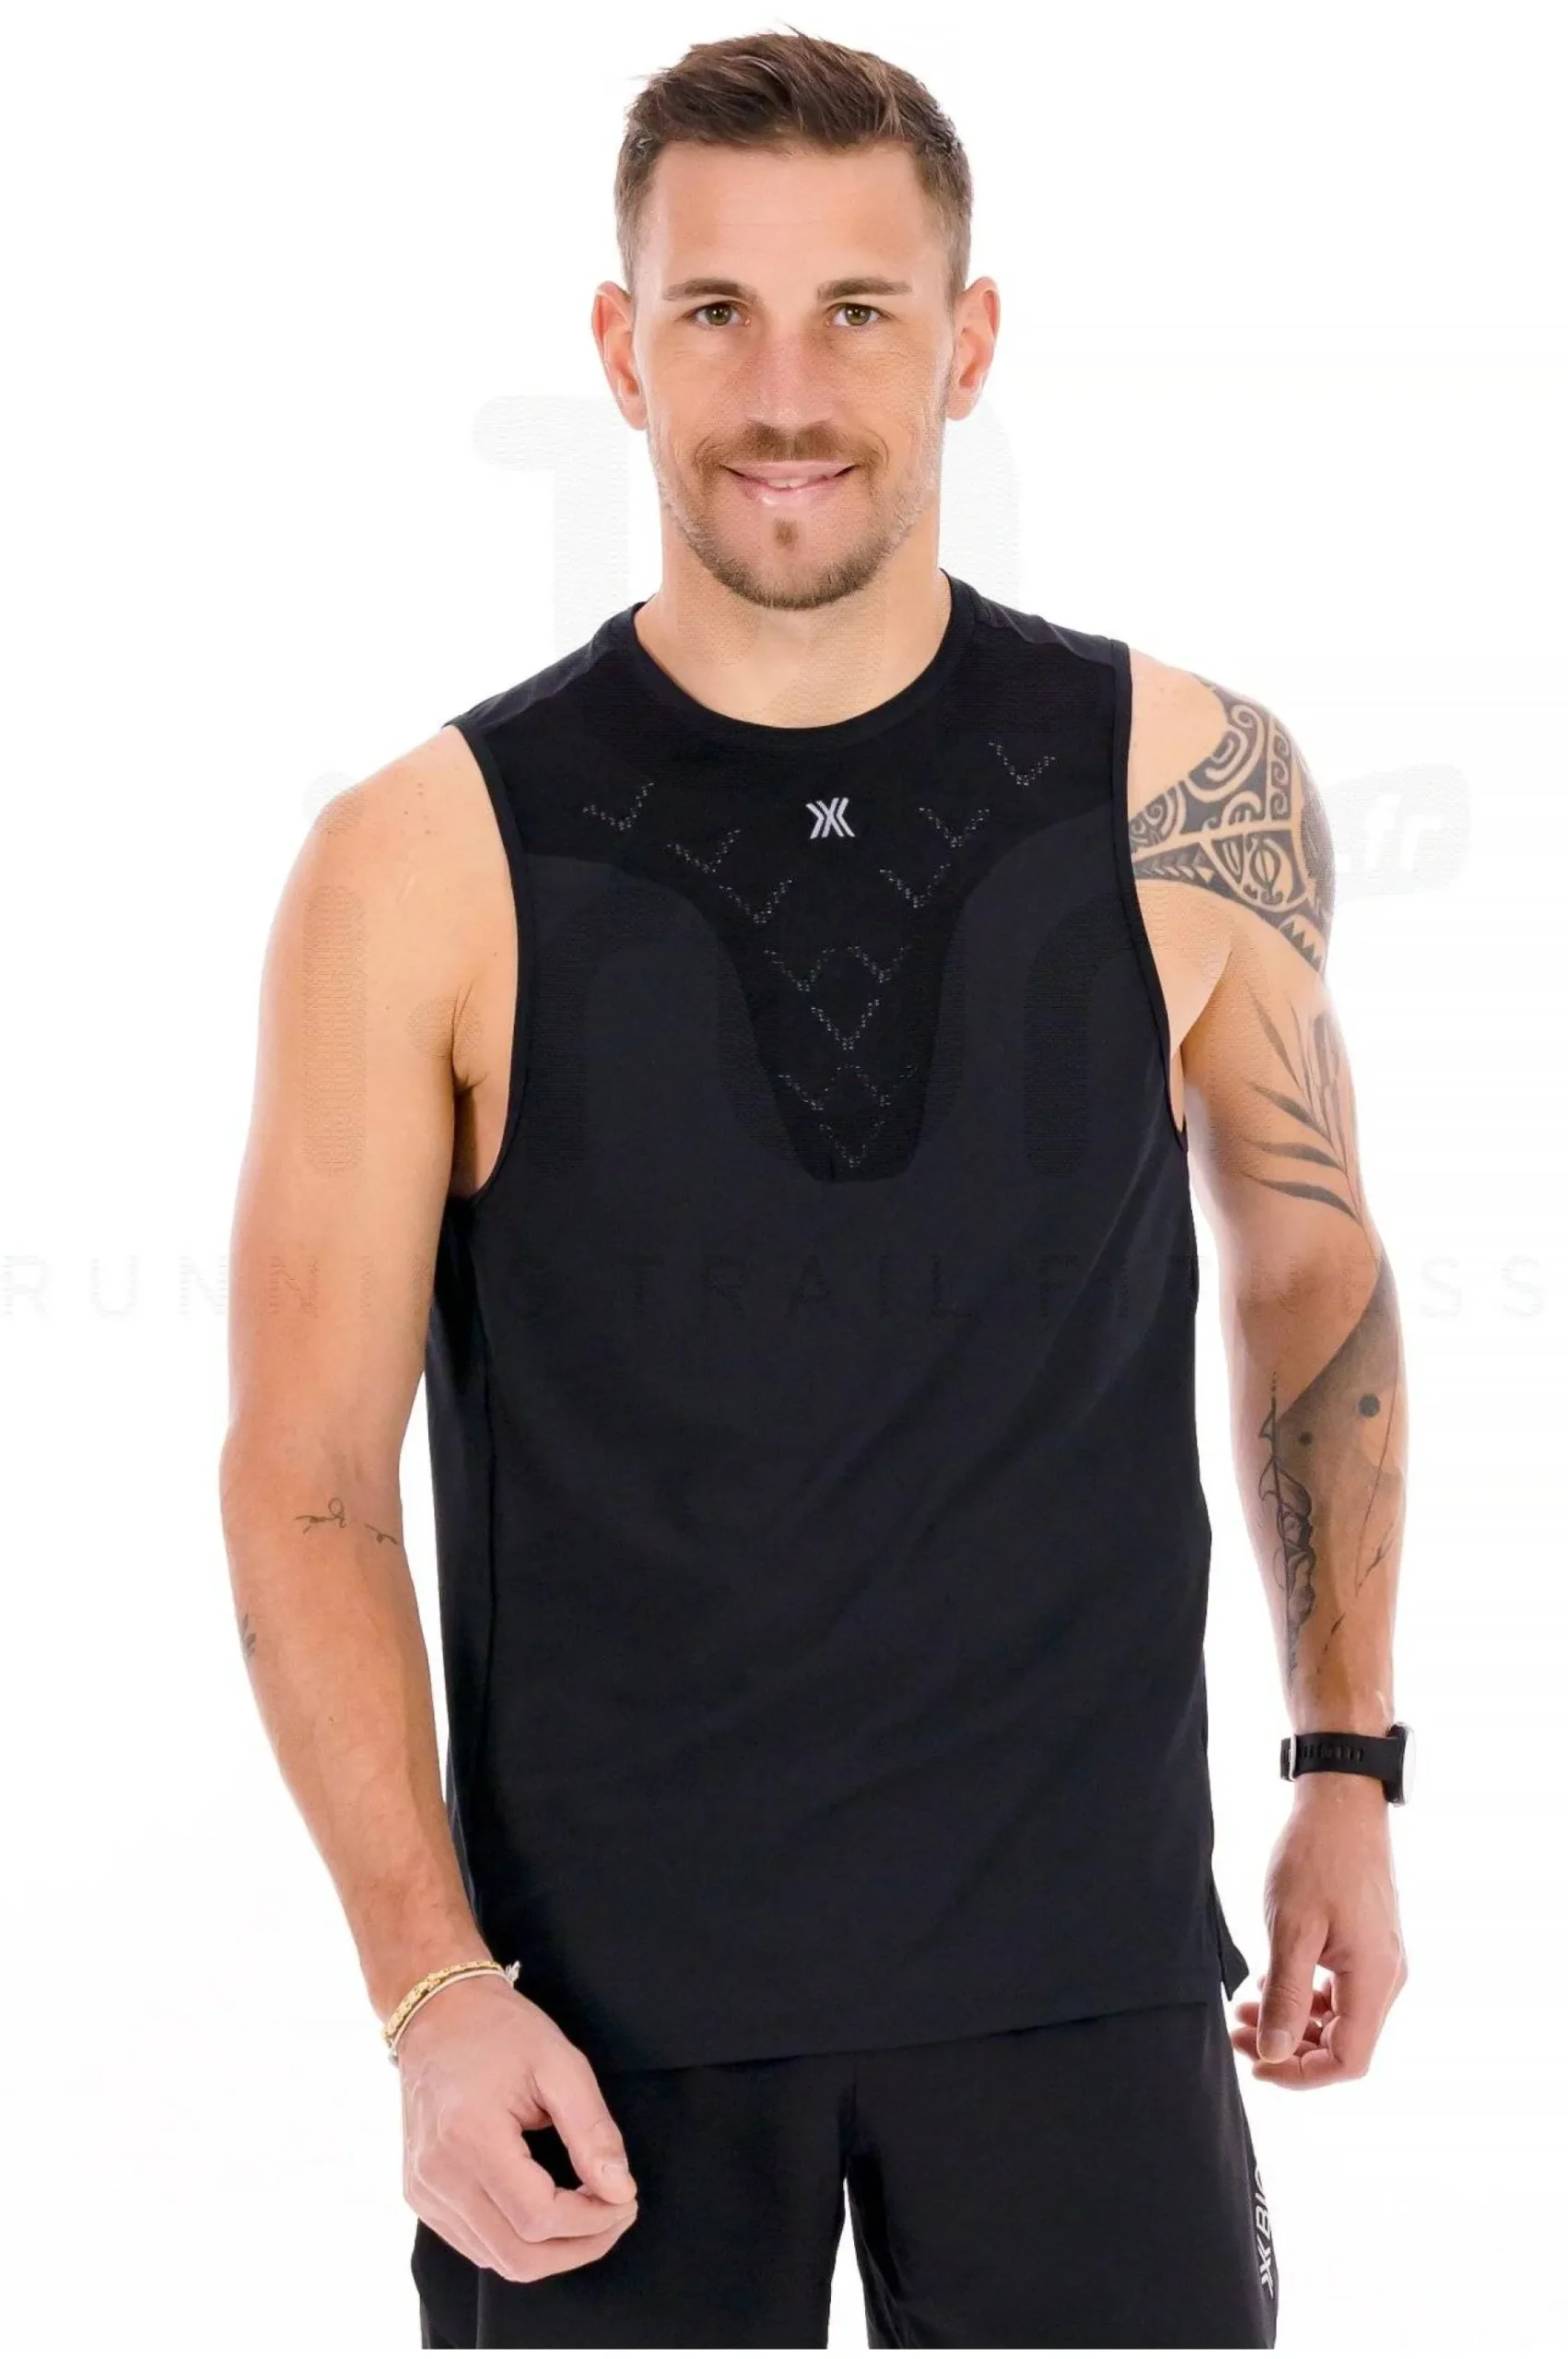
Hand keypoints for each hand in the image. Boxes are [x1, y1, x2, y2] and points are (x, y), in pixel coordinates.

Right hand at [398, 1971, 639, 2280]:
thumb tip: (620, 2191)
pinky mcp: (420, 2195)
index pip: (539, 2216)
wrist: (438, 2013)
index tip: (626, 2199)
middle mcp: (438, 2175)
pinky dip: (517, 2242)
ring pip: (496, 2260)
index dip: (592, 2221)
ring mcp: (423, 2191)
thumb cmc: (499, 2031)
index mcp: (470, 2137)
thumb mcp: (560, 2064)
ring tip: (588, 2214)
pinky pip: (475, 2245)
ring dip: (552, 2251)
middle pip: (518, 2257)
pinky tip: (546, 2212)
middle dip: (579, 2247)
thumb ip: (592, 2131)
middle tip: (616, 2214)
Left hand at [1230, 1774, 1408, 2087]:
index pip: (1348, 2060)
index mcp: (1375, 1979)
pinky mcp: (1368, 1944)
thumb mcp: (1291, 1928)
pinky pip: (1340, 1991)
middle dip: (1289, 2049)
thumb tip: (1273, 2052)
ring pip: (1340, 2019)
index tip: (1256, 2063)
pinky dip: (1306, 1998)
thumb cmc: (1316, 1856)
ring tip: (1243, 2012)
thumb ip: (1285, 1996)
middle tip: (1238, 2034)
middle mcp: (1387, 1977)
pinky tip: (1268, 1985)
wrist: (1341, 1802)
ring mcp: (1379, 1960)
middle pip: (1344, 2044)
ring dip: (1294, 2023)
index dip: (1301, 2074)